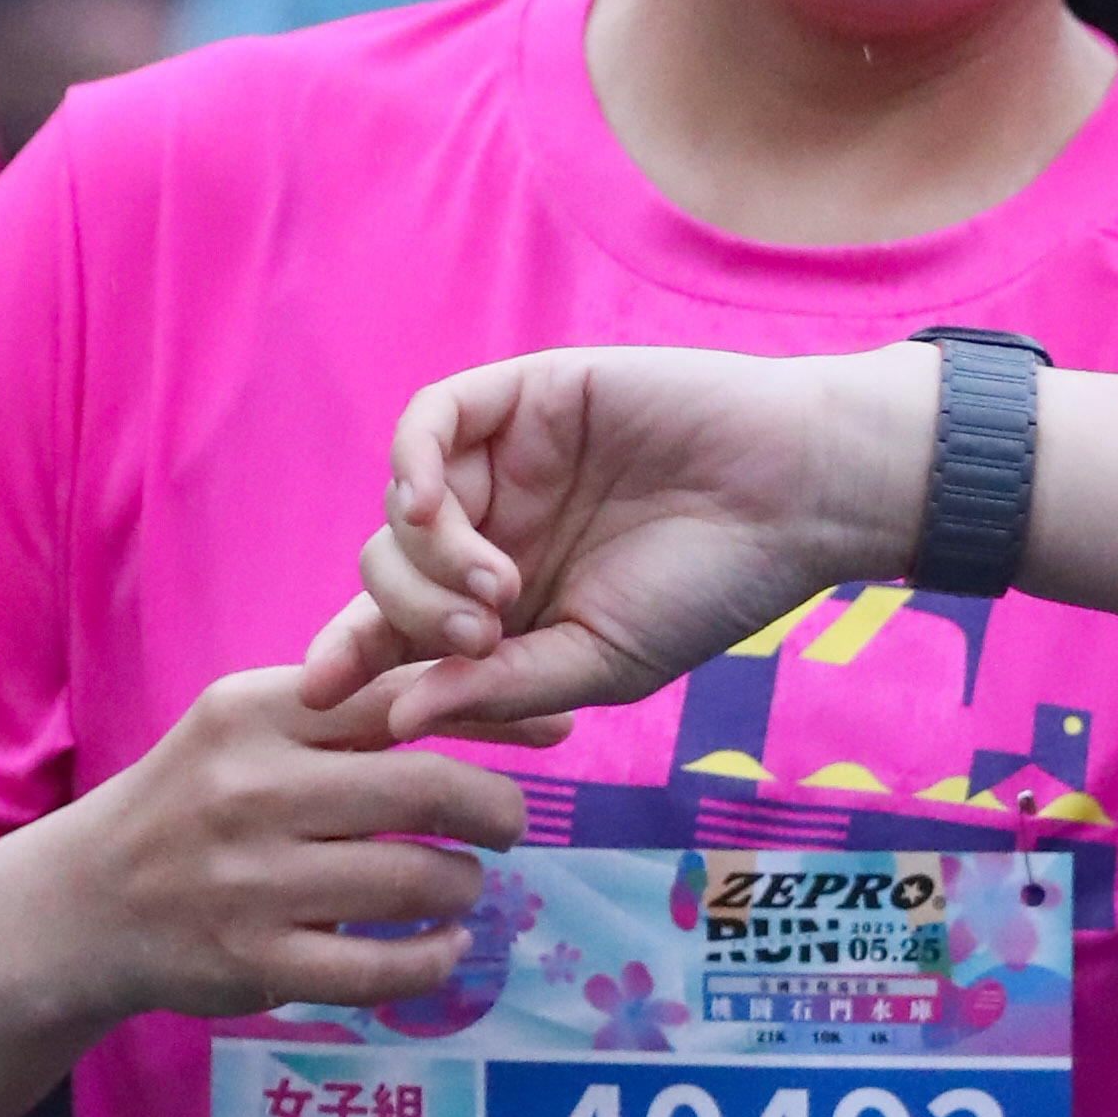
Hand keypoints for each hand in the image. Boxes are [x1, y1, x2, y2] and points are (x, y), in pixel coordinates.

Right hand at [42, 663, 530, 1011]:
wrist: (89, 899)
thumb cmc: (198, 802)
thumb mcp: (251, 729)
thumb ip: (348, 711)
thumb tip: (491, 691)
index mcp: (257, 714)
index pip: (401, 695)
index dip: (496, 711)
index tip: (558, 729)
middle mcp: (252, 791)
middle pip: (427, 790)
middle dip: (498, 810)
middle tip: (510, 825)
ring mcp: (251, 883)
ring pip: (417, 882)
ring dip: (464, 887)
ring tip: (461, 886)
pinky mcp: (254, 963)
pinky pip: (383, 970)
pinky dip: (435, 960)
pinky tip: (445, 947)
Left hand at [303, 345, 936, 745]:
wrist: (797, 498)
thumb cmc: (711, 592)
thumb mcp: (598, 663)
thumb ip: (498, 686)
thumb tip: (396, 718)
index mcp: (512, 608)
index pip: (403, 633)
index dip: (354, 657)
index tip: (320, 696)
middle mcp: (498, 533)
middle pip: (389, 572)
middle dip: (411, 615)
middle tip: (481, 635)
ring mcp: (508, 465)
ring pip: (405, 505)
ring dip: (426, 557)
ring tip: (499, 590)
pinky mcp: (525, 398)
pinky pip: (432, 419)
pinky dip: (413, 461)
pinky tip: (430, 506)